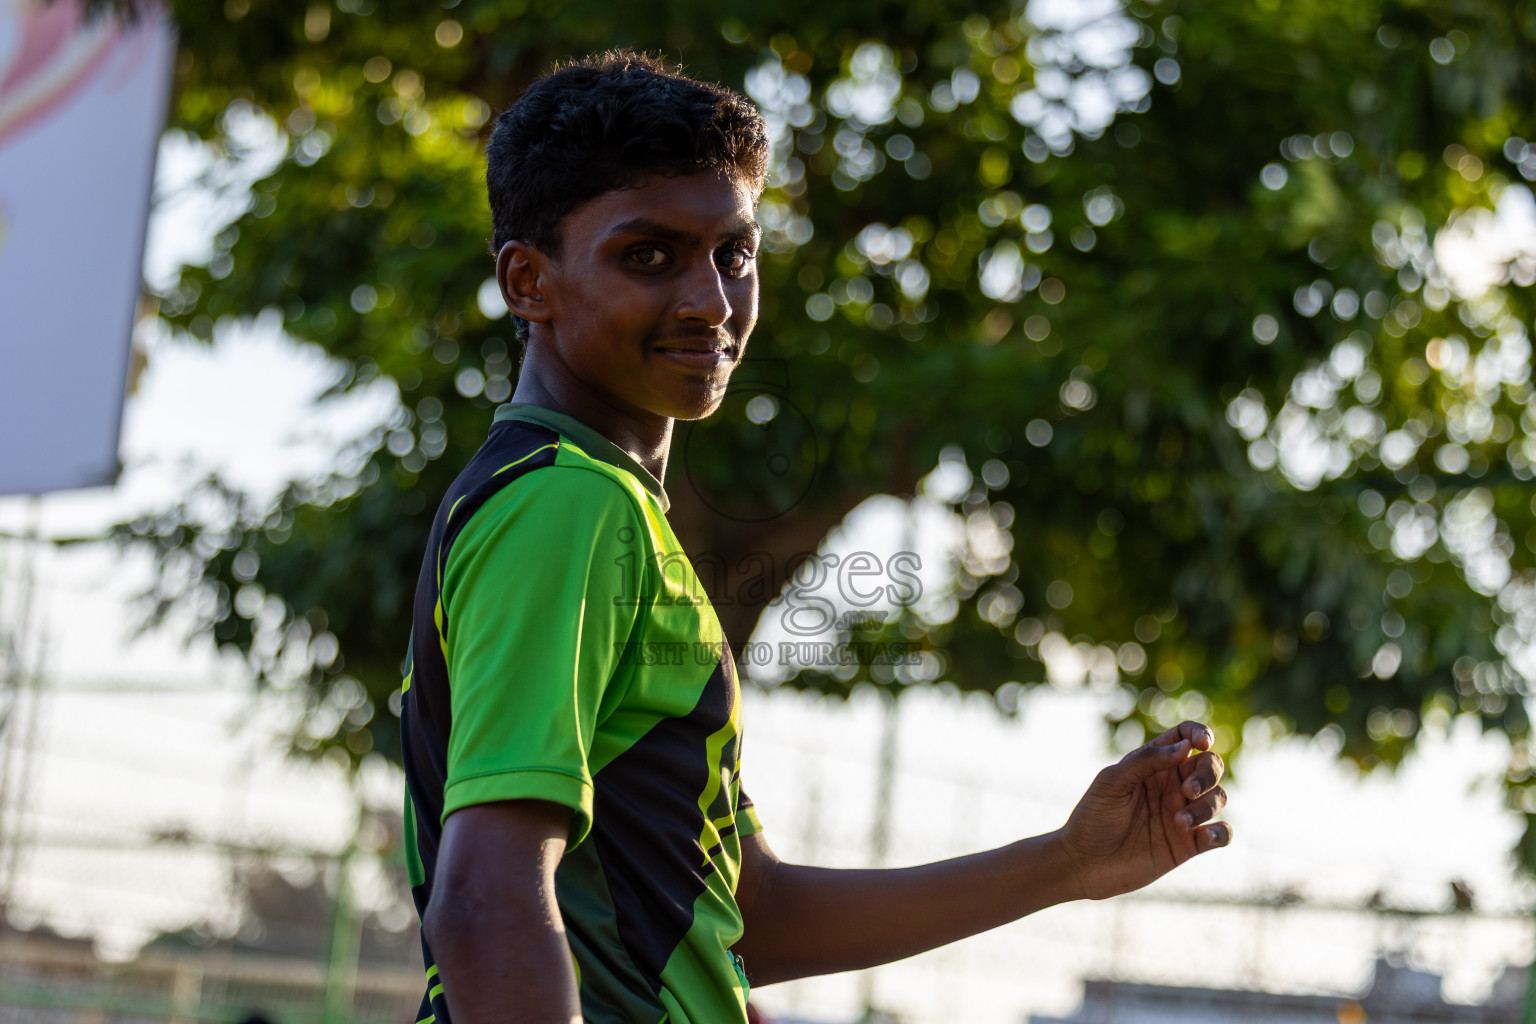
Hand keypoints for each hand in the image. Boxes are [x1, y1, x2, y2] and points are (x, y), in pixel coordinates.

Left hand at [1056, 720, 1231, 900]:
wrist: (1084, 864)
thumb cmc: (1092, 818)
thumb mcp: (1112, 782)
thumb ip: (1146, 760)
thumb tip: (1186, 747)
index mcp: (1154, 764)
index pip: (1185, 737)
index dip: (1200, 733)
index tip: (1202, 743)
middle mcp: (1173, 786)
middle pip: (1211, 765)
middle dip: (1208, 773)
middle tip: (1187, 790)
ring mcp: (1183, 814)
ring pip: (1219, 798)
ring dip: (1207, 806)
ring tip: (1178, 822)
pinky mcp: (1189, 845)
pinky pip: (1221, 834)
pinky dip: (1222, 832)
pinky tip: (1205, 836)